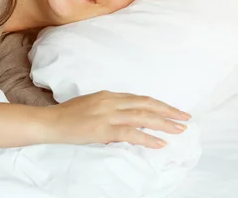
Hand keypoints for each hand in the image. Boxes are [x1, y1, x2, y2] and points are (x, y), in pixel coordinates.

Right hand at [44, 90, 190, 148]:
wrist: (51, 122)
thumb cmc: (69, 115)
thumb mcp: (93, 105)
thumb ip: (111, 109)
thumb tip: (128, 119)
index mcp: (110, 95)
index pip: (141, 99)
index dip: (160, 105)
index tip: (175, 111)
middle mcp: (112, 101)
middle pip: (147, 104)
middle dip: (169, 111)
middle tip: (186, 118)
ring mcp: (108, 114)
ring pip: (143, 117)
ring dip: (164, 124)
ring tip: (180, 130)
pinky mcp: (103, 129)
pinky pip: (131, 133)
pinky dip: (148, 138)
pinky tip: (160, 143)